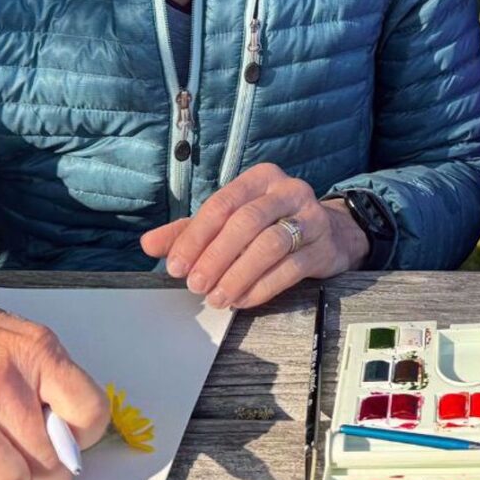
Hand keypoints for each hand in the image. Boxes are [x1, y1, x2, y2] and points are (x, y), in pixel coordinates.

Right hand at [0, 260, 109, 479]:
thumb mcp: (15, 333)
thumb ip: (44, 377)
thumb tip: (64, 433)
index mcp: (35, 351)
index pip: (89, 412)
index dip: (84, 437)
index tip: (69, 440)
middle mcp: (1, 382)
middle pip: (50, 461)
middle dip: (50, 478)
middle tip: (38, 473)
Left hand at [139, 161, 369, 309]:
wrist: (331, 233)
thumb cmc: (271, 223)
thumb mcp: (230, 221)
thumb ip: (190, 230)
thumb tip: (148, 244)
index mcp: (260, 179)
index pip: (222, 204)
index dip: (196, 236)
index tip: (175, 266)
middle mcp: (287, 191)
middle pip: (246, 222)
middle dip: (216, 257)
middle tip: (194, 285)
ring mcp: (310, 217)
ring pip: (270, 244)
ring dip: (238, 275)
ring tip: (217, 298)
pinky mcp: (323, 247)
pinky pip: (290, 268)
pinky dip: (262, 287)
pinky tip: (243, 300)